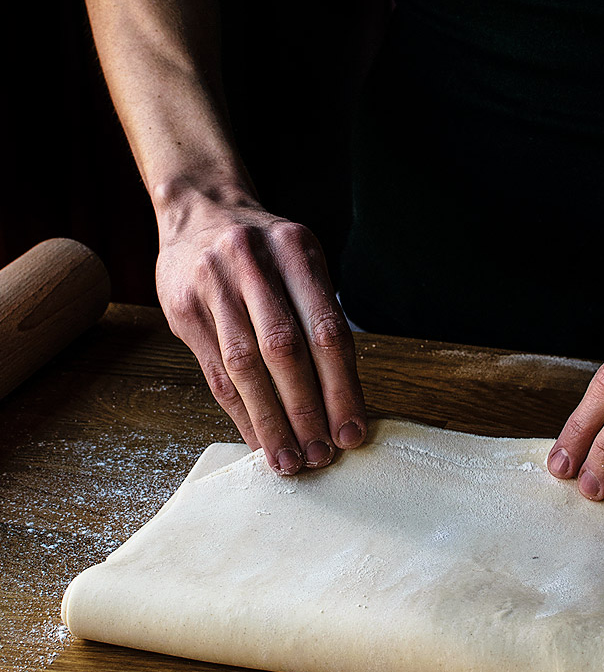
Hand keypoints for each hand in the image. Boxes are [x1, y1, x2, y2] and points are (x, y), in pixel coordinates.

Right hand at [156, 196, 366, 473]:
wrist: (199, 211)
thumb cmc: (264, 252)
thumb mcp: (299, 264)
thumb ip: (320, 318)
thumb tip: (343, 402)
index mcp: (296, 250)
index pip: (327, 330)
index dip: (342, 388)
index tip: (352, 431)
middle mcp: (254, 263)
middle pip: (286, 351)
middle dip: (307, 411)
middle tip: (322, 454)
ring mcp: (213, 283)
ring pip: (246, 366)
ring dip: (271, 420)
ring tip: (289, 459)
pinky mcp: (183, 307)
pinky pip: (215, 371)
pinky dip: (240, 411)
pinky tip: (258, 438)